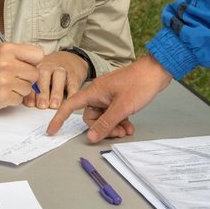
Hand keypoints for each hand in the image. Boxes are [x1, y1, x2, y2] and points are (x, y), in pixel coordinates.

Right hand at [0, 42, 43, 111]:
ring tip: (6, 86)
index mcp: (8, 49)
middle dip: (27, 78)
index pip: (39, 54)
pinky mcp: (2, 96)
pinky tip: (2, 94)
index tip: (25, 65)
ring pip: (29, 88)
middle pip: (35, 74)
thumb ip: (22, 56)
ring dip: (20, 90)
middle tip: (13, 78)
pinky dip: (13, 99)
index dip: (34, 62)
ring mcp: (3, 80)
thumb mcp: (2, 55)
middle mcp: (6, 63)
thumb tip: (44, 62)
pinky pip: (20, 100)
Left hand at [23, 50, 89, 109]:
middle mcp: (50, 65)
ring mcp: (63, 68)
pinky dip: (72, 93)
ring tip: (54, 105)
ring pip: (59, 77)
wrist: (71, 58)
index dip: (31, 92)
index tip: (30, 104)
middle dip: (42, 91)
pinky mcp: (75, 74)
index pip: (33, 78)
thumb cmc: (51, 71)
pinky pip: (73, 82)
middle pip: (44, 75)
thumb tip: (27, 104)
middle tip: (41, 106)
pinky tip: (68, 102)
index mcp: (38, 66)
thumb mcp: (40, 74)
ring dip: (56, 92)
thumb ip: (33, 87)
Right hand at [46, 54, 171, 141]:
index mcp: (94, 91)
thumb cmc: (139, 83)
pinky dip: (120, 121)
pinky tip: (130, 126)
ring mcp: (109, 96)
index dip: (59, 118)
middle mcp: (99, 93)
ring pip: (104, 118)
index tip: (51, 131)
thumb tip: (90, 137)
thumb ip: (105, 123)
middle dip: (102, 128)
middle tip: (118, 133)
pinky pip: (113, 114)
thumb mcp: (122, 107)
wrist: (157, 70)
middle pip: (91, 118)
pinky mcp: (119, 98)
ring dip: (113, 126)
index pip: (70, 106)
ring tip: (127, 130)